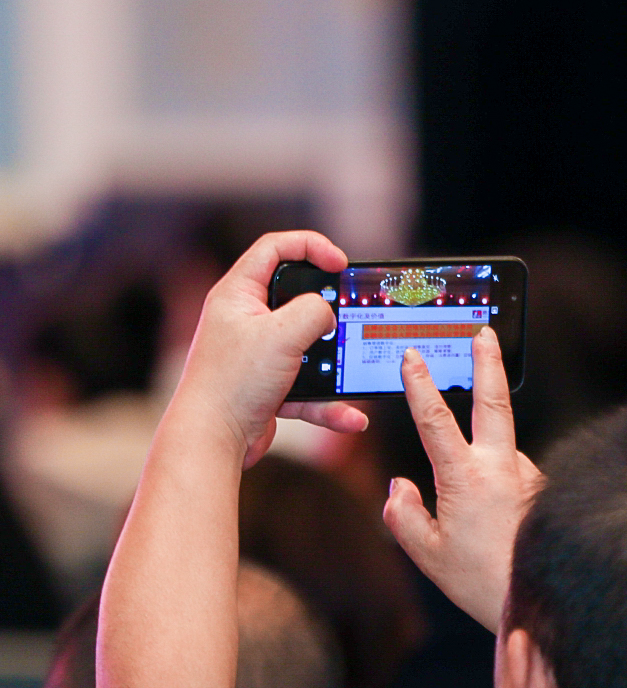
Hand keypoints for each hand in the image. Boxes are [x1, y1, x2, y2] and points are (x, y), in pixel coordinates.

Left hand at [169, 231, 366, 463]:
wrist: (211, 439)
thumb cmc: (233, 382)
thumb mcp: (281, 335)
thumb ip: (313, 311)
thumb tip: (327, 313)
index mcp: (238, 294)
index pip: (274, 249)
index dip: (310, 246)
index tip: (339, 263)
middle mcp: (245, 320)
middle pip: (296, 297)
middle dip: (328, 308)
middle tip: (350, 312)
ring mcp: (258, 354)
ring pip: (308, 346)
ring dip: (333, 361)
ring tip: (353, 367)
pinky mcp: (270, 385)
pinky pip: (310, 388)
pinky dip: (330, 403)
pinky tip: (351, 417)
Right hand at [383, 327, 539, 632]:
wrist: (538, 605)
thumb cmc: (480, 582)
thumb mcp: (426, 553)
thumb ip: (403, 514)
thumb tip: (400, 486)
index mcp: (466, 477)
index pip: (436, 418)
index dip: (420, 384)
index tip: (413, 356)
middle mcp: (503, 468)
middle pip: (494, 401)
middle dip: (487, 362)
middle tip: (483, 332)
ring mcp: (530, 476)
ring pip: (500, 455)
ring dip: (487, 471)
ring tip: (485, 530)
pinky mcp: (546, 490)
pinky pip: (514, 479)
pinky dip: (502, 490)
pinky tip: (502, 528)